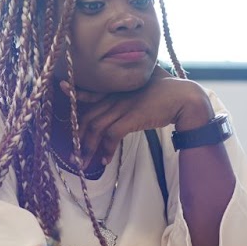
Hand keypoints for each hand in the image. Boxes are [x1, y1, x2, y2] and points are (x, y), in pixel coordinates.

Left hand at [67, 71, 212, 167]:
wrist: (183, 97)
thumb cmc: (169, 89)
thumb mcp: (148, 82)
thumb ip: (137, 86)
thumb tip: (139, 92)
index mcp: (118, 87)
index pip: (92, 91)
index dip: (76, 94)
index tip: (63, 90)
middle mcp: (116, 96)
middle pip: (88, 116)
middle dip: (78, 136)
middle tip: (73, 152)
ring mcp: (122, 106)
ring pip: (96, 128)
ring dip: (88, 148)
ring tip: (83, 163)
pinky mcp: (130, 118)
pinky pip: (111, 136)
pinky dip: (106, 150)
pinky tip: (105, 161)